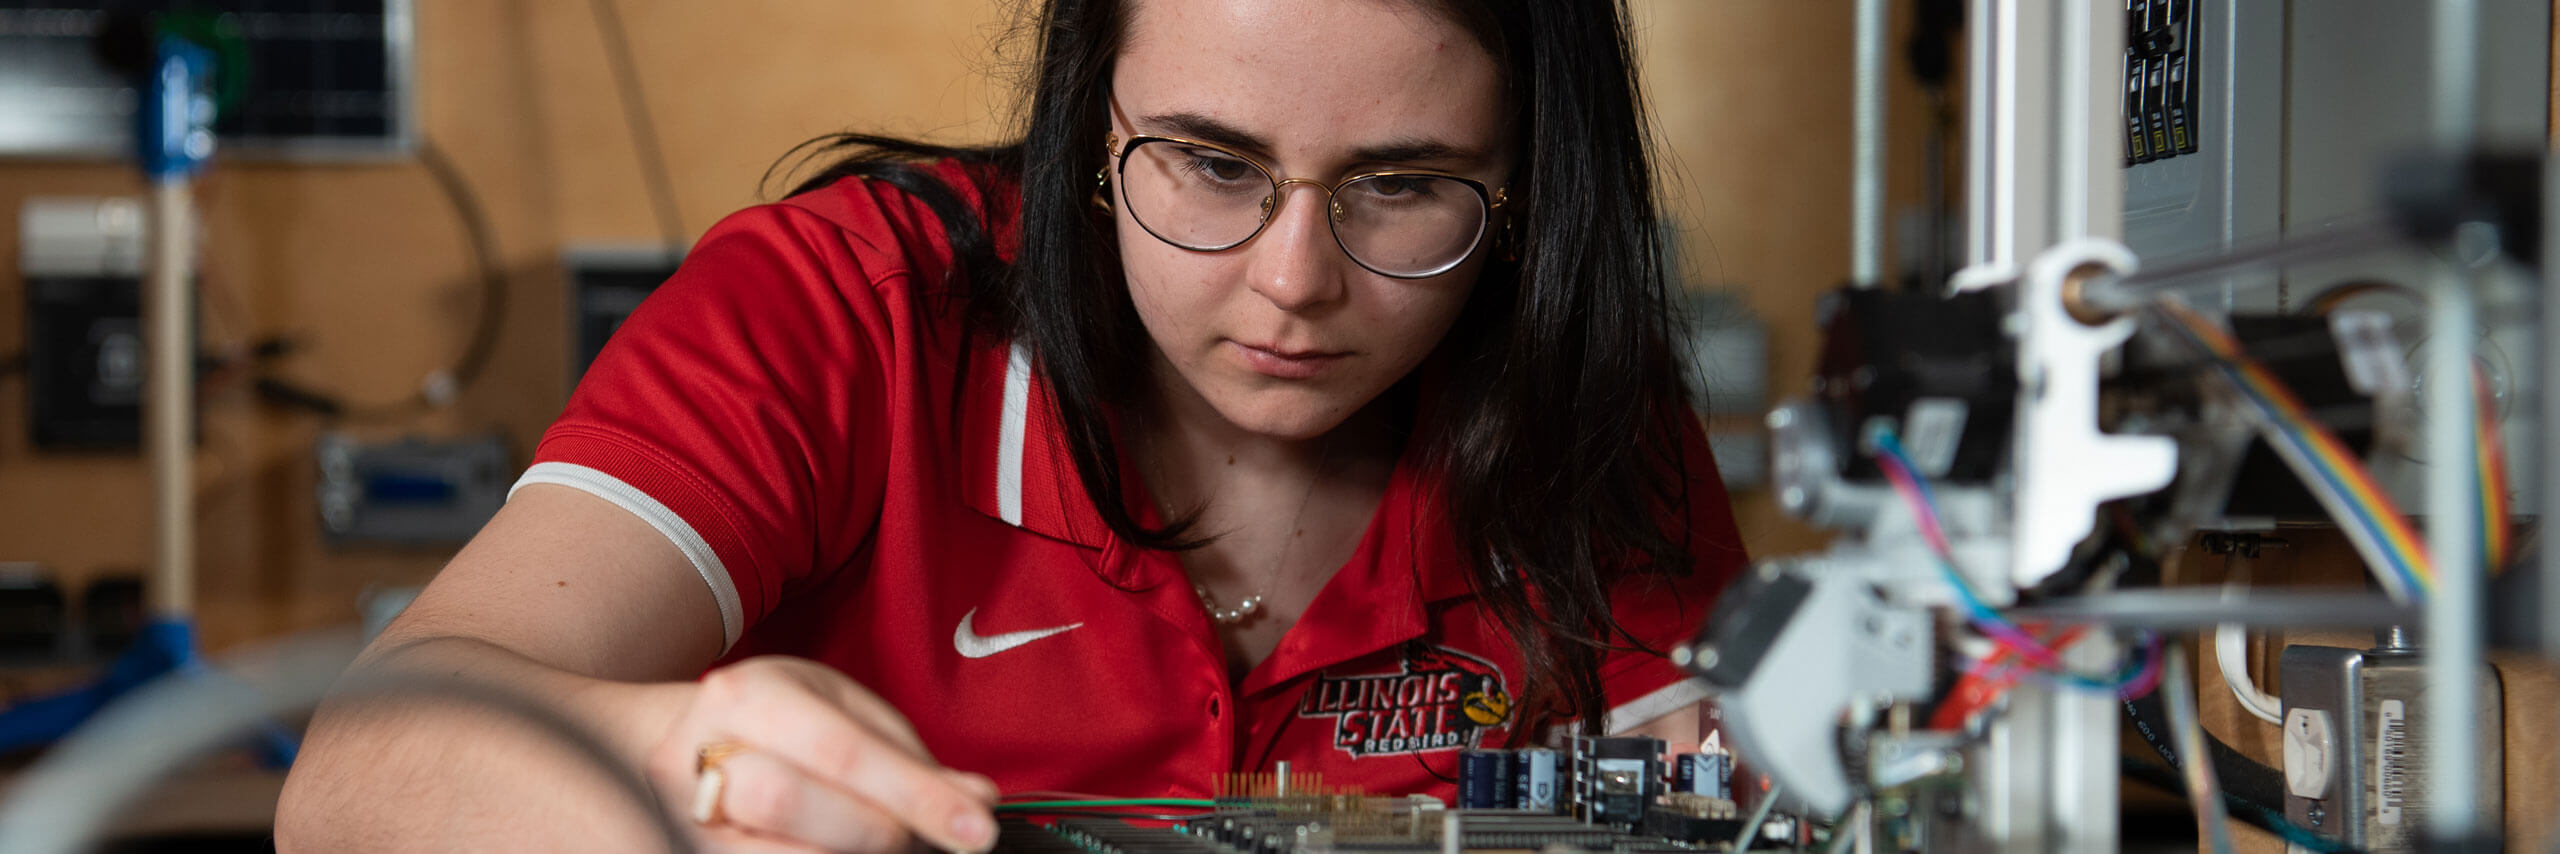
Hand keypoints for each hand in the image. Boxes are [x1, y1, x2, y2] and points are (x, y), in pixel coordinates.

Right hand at [647, 656, 999, 852]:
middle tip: (917, 838)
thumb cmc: (777, 721)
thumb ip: (906, 754)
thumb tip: (975, 799)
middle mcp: (698, 755)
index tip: (976, 827)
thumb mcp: (841, 708)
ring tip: (886, 846)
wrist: (681, 743)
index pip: (840, 751)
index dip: (915, 795)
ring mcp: (685, 818)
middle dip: (874, 829)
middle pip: (788, 801)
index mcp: (746, 696)